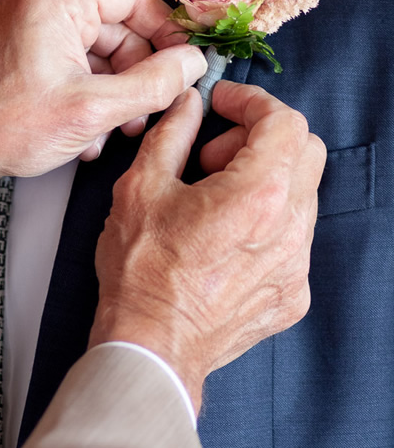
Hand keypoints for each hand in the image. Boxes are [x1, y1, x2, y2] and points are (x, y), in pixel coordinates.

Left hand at [0, 0, 206, 191]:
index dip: (167, 34)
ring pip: (96, 48)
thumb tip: (193, 64)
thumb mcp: (93, 108)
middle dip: (137, 73)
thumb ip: (153, 84)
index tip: (185, 68)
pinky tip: (86, 133)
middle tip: (146, 113)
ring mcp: (26, 20)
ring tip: (114, 131)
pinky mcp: (18, 45)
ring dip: (112, 90)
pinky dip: (85, 91)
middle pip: (118, 25)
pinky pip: (70, 59)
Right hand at [90, 80, 324, 412]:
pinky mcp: (292, 293)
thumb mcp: (141, 186)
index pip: (284, 122)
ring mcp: (296, 264)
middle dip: (262, 138)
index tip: (225, 102)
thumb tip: (188, 107)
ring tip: (212, 199)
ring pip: (302, 196)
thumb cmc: (142, 273)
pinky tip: (222, 238)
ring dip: (264, 181)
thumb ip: (172, 134)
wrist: (151, 346)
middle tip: (213, 154)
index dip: (252, 102)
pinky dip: (265, 223)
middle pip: (306, 152)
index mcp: (257, 193)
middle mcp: (289, 227)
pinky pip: (293, 240)